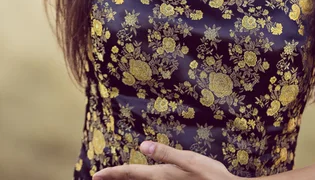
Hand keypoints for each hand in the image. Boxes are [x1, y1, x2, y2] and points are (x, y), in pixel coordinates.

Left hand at [93, 140, 236, 179]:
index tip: (96, 175)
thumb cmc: (210, 176)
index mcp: (162, 175)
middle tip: (99, 177)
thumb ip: (166, 153)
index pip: (132, 173)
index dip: (113, 173)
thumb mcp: (189, 160)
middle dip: (116, 178)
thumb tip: (143, 146)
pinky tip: (143, 177)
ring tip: (117, 176)